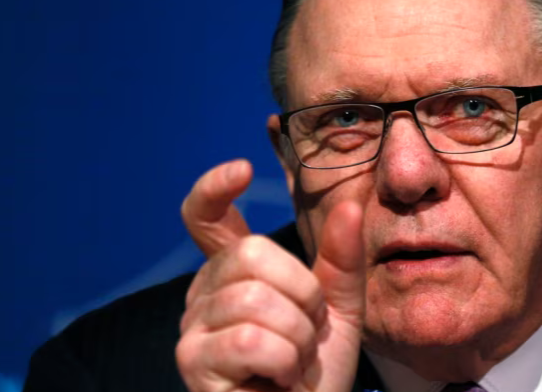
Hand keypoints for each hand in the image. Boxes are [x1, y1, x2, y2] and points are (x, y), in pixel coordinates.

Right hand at [176, 160, 364, 391]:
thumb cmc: (315, 376)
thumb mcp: (339, 310)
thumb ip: (341, 259)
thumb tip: (348, 204)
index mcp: (235, 274)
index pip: (205, 218)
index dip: (214, 189)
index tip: (242, 170)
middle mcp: (205, 294)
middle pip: (252, 254)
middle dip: (301, 295)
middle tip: (306, 334)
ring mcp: (193, 329)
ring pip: (254, 299)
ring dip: (297, 337)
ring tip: (293, 364)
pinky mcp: (193, 362)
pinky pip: (248, 339)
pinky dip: (283, 362)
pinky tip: (279, 381)